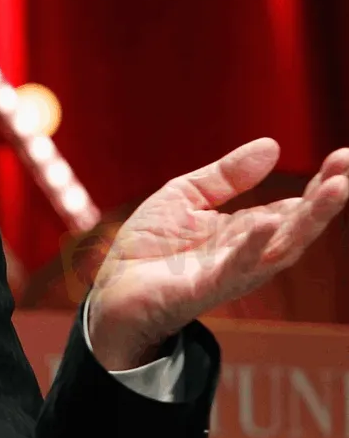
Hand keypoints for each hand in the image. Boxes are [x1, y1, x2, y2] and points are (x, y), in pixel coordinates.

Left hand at [87, 138, 348, 368]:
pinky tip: (269, 223)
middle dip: (326, 198)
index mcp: (246, 231)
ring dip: (309, 220)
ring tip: (336, 188)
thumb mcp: (185, 197)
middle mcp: (248, 253)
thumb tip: (271, 146)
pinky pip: (234, 268)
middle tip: (348, 166)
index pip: (292, 206)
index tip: (344, 155)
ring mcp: (231, 272)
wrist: (112, 291)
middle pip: (297, 225)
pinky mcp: (204, 287)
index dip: (319, 183)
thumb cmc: (148, 248)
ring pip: (280, 247)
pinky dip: (253, 247)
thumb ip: (226, 175)